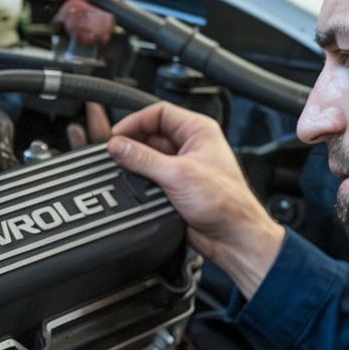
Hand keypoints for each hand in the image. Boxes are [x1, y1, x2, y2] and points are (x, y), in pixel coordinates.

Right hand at [107, 102, 284, 298]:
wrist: (233, 237)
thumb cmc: (226, 202)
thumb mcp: (177, 174)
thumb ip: (142, 159)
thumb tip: (118, 146)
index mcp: (199, 131)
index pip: (160, 113)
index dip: (136, 121)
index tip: (117, 135)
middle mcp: (192, 146)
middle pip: (152, 134)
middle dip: (133, 143)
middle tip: (115, 154)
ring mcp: (184, 167)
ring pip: (150, 157)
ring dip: (136, 163)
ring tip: (123, 170)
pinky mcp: (177, 187)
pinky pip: (152, 177)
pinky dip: (141, 181)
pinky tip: (134, 186)